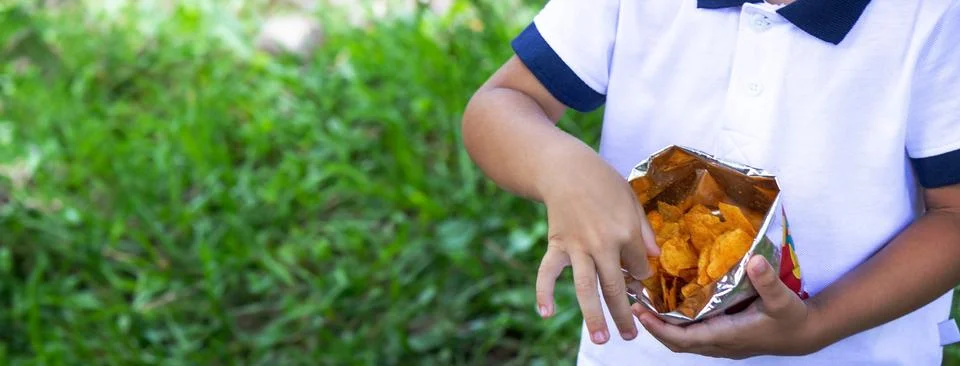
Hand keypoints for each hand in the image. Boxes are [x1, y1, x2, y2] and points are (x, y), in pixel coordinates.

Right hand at [535, 152, 659, 343]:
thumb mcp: (631, 200)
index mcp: (626, 233)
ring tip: (602, 339)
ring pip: (586, 289)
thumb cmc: (602, 181)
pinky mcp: (556, 245)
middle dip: (625, 315)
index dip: (641, 277)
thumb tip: (654, 257)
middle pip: (616, 288)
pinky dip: (544, 293)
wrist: (565, 168)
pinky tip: (546, 314)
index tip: (638, 280)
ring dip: (594, 317)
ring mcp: (577, 247)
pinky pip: (548, 273)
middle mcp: (603, 245)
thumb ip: (643, 230)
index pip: (638, 268)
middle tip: (631, 336)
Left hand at [633, 255, 824, 358]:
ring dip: (664, 328)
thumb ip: (768, 280)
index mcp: (728, 335)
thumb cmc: (792, 317)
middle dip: (654, 328)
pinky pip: (693, 337)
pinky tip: (670, 309)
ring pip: (684, 342)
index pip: (685, 338)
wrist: (804, 333)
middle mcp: (720, 343)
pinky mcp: (724, 339)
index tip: (642, 314)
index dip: (661, 328)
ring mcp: (721, 344)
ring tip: (645, 307)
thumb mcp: (782, 298)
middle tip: (634, 306)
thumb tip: (755, 260)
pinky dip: (677, 327)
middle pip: (677, 343)